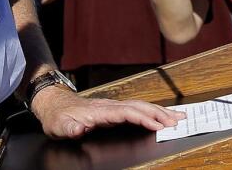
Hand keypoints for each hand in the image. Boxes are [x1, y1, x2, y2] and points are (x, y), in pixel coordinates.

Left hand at [31, 86, 183, 139]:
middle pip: (139, 107)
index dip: (143, 118)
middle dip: (159, 113)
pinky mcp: (114, 109)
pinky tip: (159, 115)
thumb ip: (70, 128)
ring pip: (141, 106)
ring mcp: (113, 106)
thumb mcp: (59, 125)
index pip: (127, 113)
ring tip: (176, 116)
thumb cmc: (58, 116)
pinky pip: (137, 108)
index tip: (158, 125)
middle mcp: (110, 106)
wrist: (54, 104)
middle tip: (177, 121)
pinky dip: (151, 111)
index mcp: (100, 111)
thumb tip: (79, 128)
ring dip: (159, 111)